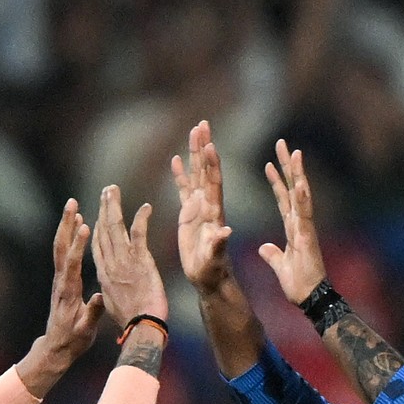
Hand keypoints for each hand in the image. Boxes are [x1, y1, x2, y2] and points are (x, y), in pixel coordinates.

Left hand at [19, 200, 104, 392]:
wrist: (56, 347)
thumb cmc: (73, 340)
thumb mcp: (85, 331)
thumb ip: (92, 314)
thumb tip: (99, 297)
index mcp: (69, 291)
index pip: (72, 262)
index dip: (77, 244)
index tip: (84, 225)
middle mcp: (62, 281)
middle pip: (61, 247)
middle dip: (66, 224)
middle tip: (72, 203)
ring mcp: (60, 279)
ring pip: (60, 247)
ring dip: (66, 226)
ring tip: (73, 206)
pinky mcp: (62, 280)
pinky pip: (64, 254)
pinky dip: (68, 237)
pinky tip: (76, 227)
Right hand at [91, 185, 167, 326]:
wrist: (141, 326)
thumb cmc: (129, 320)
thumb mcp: (111, 304)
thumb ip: (108, 290)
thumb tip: (105, 289)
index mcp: (103, 273)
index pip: (97, 244)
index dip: (96, 226)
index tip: (96, 212)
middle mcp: (110, 263)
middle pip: (103, 230)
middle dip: (103, 208)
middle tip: (106, 191)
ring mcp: (124, 260)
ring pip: (115, 226)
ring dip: (114, 206)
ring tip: (113, 189)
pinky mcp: (141, 260)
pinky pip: (139, 233)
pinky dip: (141, 218)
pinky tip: (146, 207)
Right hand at [172, 119, 234, 291]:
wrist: (209, 278)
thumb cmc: (212, 271)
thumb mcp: (215, 259)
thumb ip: (219, 245)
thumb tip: (226, 230)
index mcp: (214, 213)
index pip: (213, 183)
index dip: (212, 164)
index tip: (210, 144)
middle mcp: (207, 205)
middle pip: (205, 171)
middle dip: (204, 147)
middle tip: (203, 124)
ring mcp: (198, 208)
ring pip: (196, 175)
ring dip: (194, 153)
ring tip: (193, 131)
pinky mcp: (189, 215)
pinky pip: (183, 189)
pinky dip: (181, 174)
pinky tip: (177, 159)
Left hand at [259, 140, 326, 305]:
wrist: (310, 299)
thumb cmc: (298, 284)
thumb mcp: (280, 265)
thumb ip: (273, 254)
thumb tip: (264, 248)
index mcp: (293, 228)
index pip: (283, 199)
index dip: (277, 181)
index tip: (270, 162)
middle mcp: (300, 223)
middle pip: (292, 189)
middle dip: (287, 167)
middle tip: (281, 143)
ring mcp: (305, 228)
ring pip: (301, 195)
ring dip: (297, 174)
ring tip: (294, 152)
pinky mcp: (308, 238)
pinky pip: (304, 215)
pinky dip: (302, 199)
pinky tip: (299, 183)